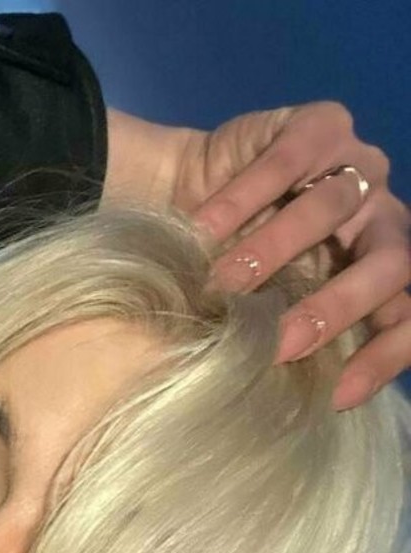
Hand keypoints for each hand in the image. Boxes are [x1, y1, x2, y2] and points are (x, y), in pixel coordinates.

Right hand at [106, 104, 410, 409]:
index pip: (409, 314)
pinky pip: (285, 165)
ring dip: (270, 251)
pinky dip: (240, 203)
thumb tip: (294, 400)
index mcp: (383, 271)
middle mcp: (382, 218)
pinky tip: (204, 231)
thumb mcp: (267, 311)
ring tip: (221, 284)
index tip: (336, 396)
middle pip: (389, 260)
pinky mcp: (318, 127)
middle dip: (334, 308)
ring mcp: (357, 167)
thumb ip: (290, 337)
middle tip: (278, 343)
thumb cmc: (231, 272)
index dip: (384, 357)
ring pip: (329, 208)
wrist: (189, 198)